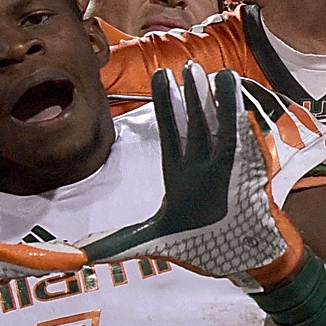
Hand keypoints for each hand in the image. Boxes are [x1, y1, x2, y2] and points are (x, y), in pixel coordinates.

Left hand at [78, 67, 303, 286]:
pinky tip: (246, 110)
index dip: (167, 103)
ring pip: (224, 129)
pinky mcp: (251, 178)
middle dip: (194, 96)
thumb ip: (113, 243)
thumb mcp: (148, 243)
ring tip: (223, 75)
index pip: (171, 130)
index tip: (163, 75)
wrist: (237, 259)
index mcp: (181, 173)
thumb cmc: (197, 246)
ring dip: (223, 104)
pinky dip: (247, 130)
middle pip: (198, 123)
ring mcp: (230, 170)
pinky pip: (249, 149)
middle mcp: (205, 165)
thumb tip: (73, 253)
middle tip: (190, 66)